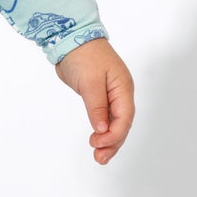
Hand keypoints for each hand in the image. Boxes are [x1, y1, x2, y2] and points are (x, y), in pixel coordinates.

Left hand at [55, 38, 134, 164]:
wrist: (71, 37)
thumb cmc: (83, 55)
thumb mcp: (90, 82)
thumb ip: (96, 107)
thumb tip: (102, 129)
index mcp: (123, 88)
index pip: (124, 117)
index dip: (114, 134)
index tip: (99, 143)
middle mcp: (120, 93)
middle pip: (122, 124)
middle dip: (112, 143)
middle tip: (99, 158)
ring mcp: (110, 95)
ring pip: (114, 123)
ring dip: (108, 140)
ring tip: (99, 157)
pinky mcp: (99, 97)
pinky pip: (104, 118)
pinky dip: (101, 131)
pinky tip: (97, 141)